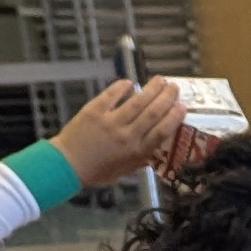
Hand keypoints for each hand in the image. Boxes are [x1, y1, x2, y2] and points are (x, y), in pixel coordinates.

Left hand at [52, 79, 189, 191]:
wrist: (67, 165)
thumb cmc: (97, 171)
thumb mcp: (125, 171)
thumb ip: (141, 159)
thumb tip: (157, 151)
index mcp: (137, 151)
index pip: (162, 131)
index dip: (174, 116)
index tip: (183, 106)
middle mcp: (127, 135)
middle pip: (153, 112)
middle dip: (167, 97)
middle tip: (174, 87)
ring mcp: (111, 121)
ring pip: (137, 101)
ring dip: (151, 88)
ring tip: (160, 79)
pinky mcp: (95, 111)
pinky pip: (111, 95)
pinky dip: (121, 87)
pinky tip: (130, 82)